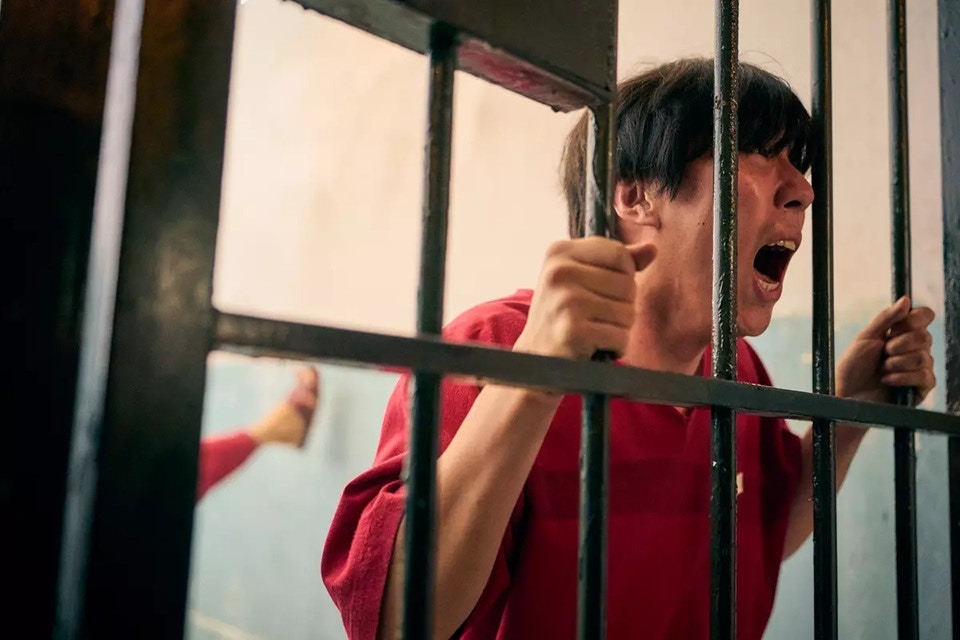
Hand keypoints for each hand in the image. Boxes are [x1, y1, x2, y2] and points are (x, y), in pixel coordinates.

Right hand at [513, 237, 655, 360]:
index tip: (600, 291)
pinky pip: (621, 336)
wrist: (534, 360)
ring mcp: (566, 301)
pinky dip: (615, 348)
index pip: (619, 254)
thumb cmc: (562, 316)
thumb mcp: (582, 279)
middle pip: (627, 284)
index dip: (623, 276)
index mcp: (559, 252)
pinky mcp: (573, 331)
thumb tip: (652, 249)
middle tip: (593, 317)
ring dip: (618, 329)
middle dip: (621, 306)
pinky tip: (593, 348)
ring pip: (628, 312)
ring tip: (593, 332)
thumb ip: (617, 262)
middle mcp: (559, 272)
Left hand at [836, 296, 935, 404]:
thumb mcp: (865, 338)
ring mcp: (920, 368)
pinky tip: (887, 380)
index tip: (898, 326)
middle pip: (924, 336)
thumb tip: (906, 299)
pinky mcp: (921, 388)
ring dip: (896, 362)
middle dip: (899, 344)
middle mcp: (915, 348)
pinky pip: (924, 376)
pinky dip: (902, 377)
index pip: (924, 316)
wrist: (847, 395)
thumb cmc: (853, 366)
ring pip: (923, 356)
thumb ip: (885, 319)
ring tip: (882, 370)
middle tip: (883, 353)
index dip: (917, 318)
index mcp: (902, 333)